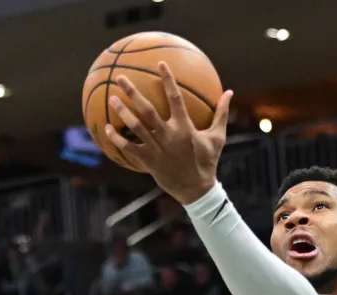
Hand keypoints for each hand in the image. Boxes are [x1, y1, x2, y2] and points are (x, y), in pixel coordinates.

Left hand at [104, 63, 233, 204]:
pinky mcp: (148, 161)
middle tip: (120, 78)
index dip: (167, 79)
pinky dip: (116, 139)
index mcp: (185, 127)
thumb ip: (222, 114)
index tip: (160, 64)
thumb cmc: (207, 161)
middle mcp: (169, 135)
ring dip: (122, 112)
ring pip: (136, 127)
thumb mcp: (217, 137)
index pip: (175, 98)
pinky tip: (106, 129)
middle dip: (133, 92)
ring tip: (111, 98)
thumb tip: (230, 92)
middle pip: (147, 110)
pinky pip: (129, 148)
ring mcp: (156, 149)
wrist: (196, 190)